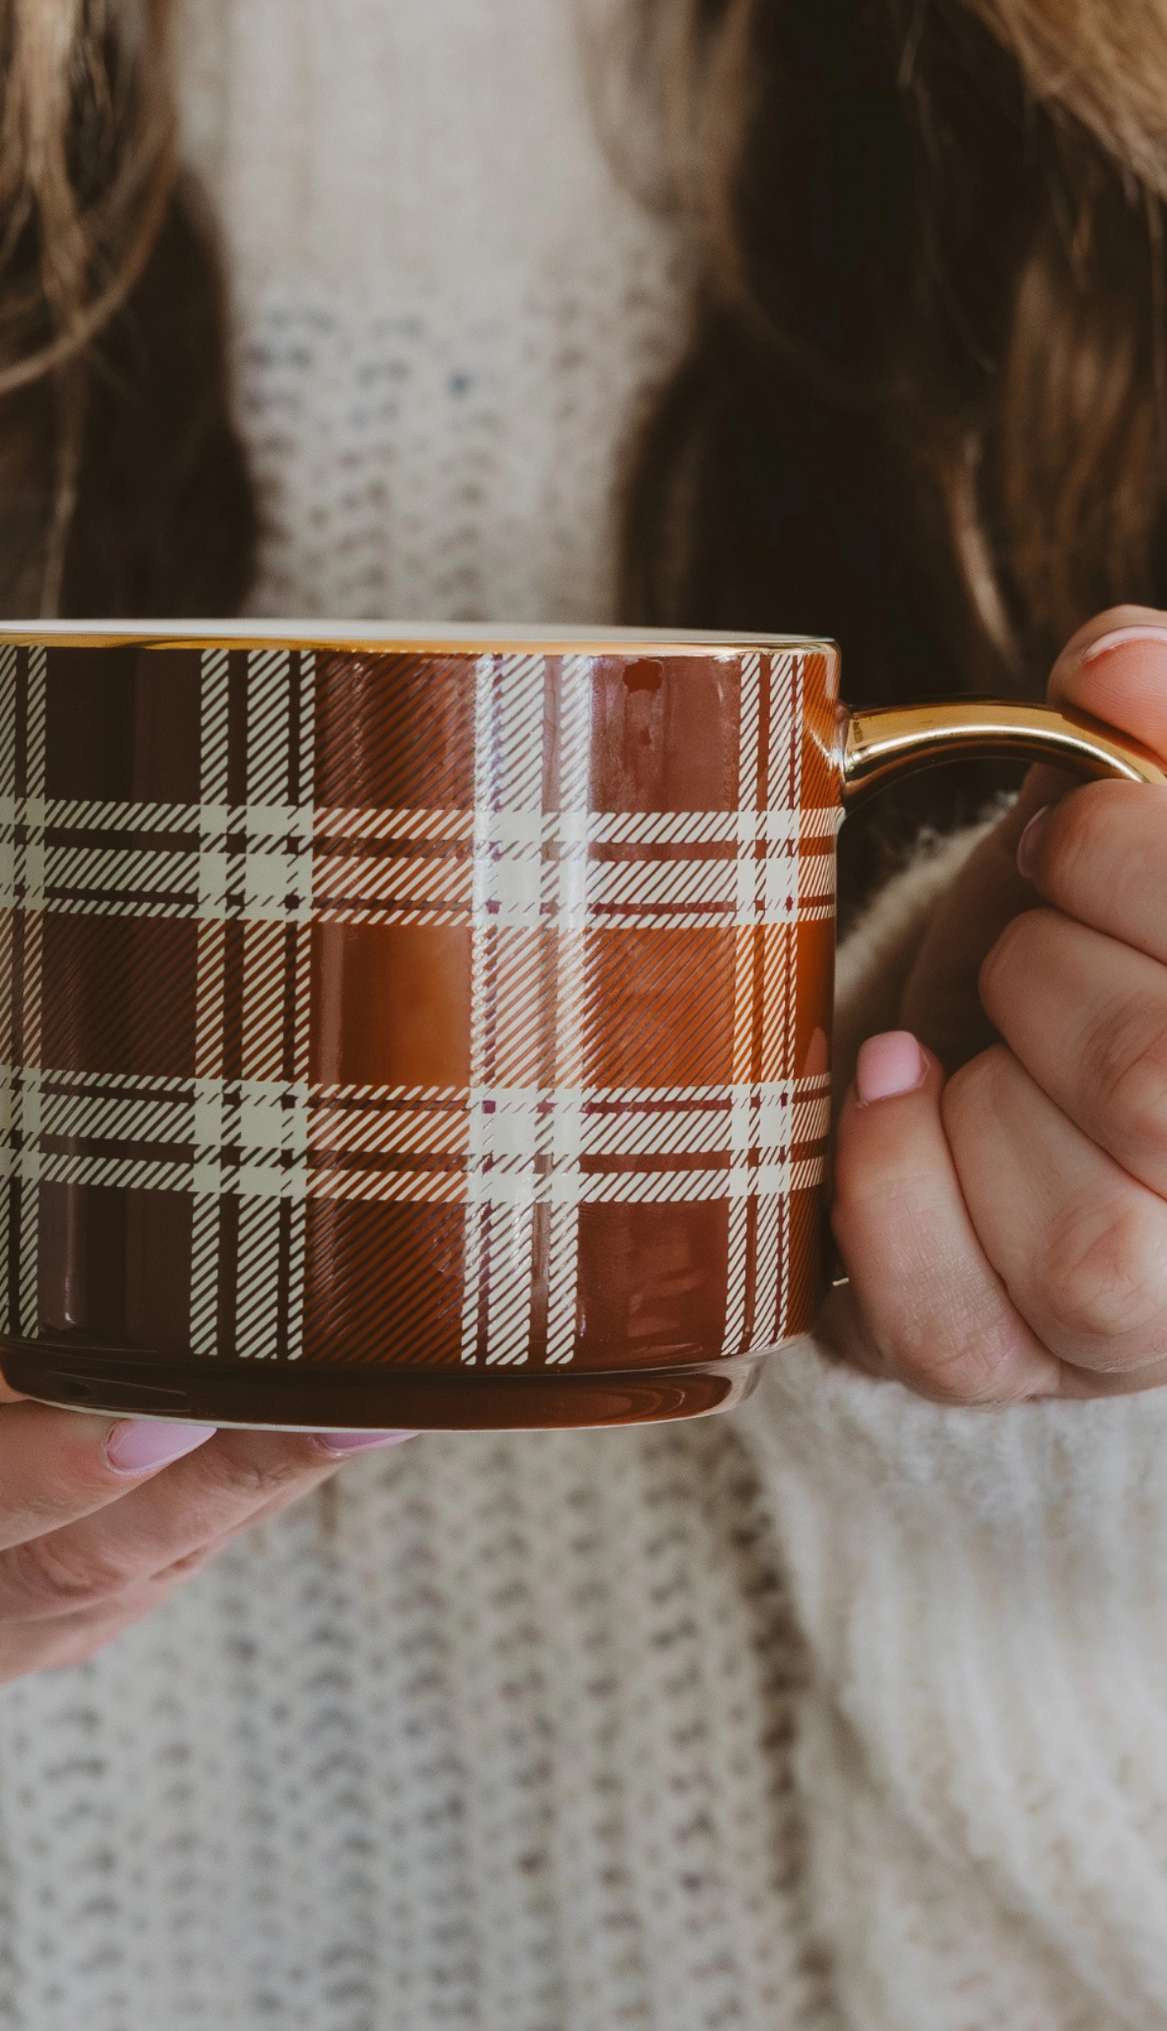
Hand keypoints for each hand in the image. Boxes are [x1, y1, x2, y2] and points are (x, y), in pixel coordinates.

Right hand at [0, 1027, 405, 1694]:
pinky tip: (314, 1420)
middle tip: (357, 1399)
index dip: (36, 1474)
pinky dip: (234, 1498)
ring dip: (252, 1493)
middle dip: (222, 1484)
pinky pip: (147, 1568)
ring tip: (374, 1394)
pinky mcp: (23, 1602)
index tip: (166, 1417)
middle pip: (60, 1568)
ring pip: (126, 1581)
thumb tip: (64, 1020)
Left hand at [831, 606, 1166, 1401]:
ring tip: (978, 1040)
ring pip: (1091, 1247)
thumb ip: (1153, 730)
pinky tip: (896, 1093)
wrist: (1006, 1066)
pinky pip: (954, 1330)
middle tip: (1027, 937)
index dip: (1132, 860)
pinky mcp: (1016, 1371)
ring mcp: (1154, 1329)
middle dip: (1051, 967)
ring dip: (988, 1091)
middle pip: (1163, 1090)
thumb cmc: (1100, 934)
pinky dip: (892, 1189)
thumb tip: (1113, 659)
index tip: (1068, 836)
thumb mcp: (1142, 821)